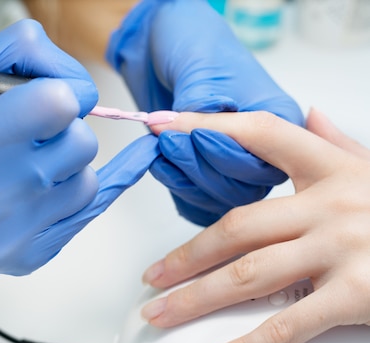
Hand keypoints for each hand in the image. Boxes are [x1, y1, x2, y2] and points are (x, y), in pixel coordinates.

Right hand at [0, 19, 157, 310]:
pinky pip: (86, 214)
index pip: (56, 103)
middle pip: (80, 143)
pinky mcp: (26, 257)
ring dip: (68, 167)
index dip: (66, 93)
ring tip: (30, 168)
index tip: (51, 101)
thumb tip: (78, 79)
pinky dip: (74, 193)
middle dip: (66, 132)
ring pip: (86, 180)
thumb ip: (17, 50)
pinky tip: (79, 179)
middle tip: (35, 138)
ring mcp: (8, 234)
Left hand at [106, 0, 302, 225]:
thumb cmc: (195, 45)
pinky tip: (160, 165)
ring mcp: (234, 164)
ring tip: (161, 148)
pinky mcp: (205, 174)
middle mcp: (263, 147)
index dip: (227, 149)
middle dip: (202, 166)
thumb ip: (196, 107)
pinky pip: (199, 199)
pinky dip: (177, 184)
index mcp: (280, 116)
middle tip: (169, 142)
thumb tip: (176, 134)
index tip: (194, 135)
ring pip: (221, 195)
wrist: (162, 48)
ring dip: (187, 176)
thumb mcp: (201, 69)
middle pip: (245, 183)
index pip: (264, 149)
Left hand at [140, 109, 369, 342]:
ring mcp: (342, 249)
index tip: (163, 126)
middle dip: (186, 255)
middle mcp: (330, 205)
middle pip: (237, 226)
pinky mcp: (357, 294)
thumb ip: (340, 142)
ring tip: (160, 313)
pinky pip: (285, 325)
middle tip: (152, 277)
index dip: (207, 126)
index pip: (260, 134)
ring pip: (247, 273)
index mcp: (333, 169)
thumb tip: (310, 112)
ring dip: (195, 297)